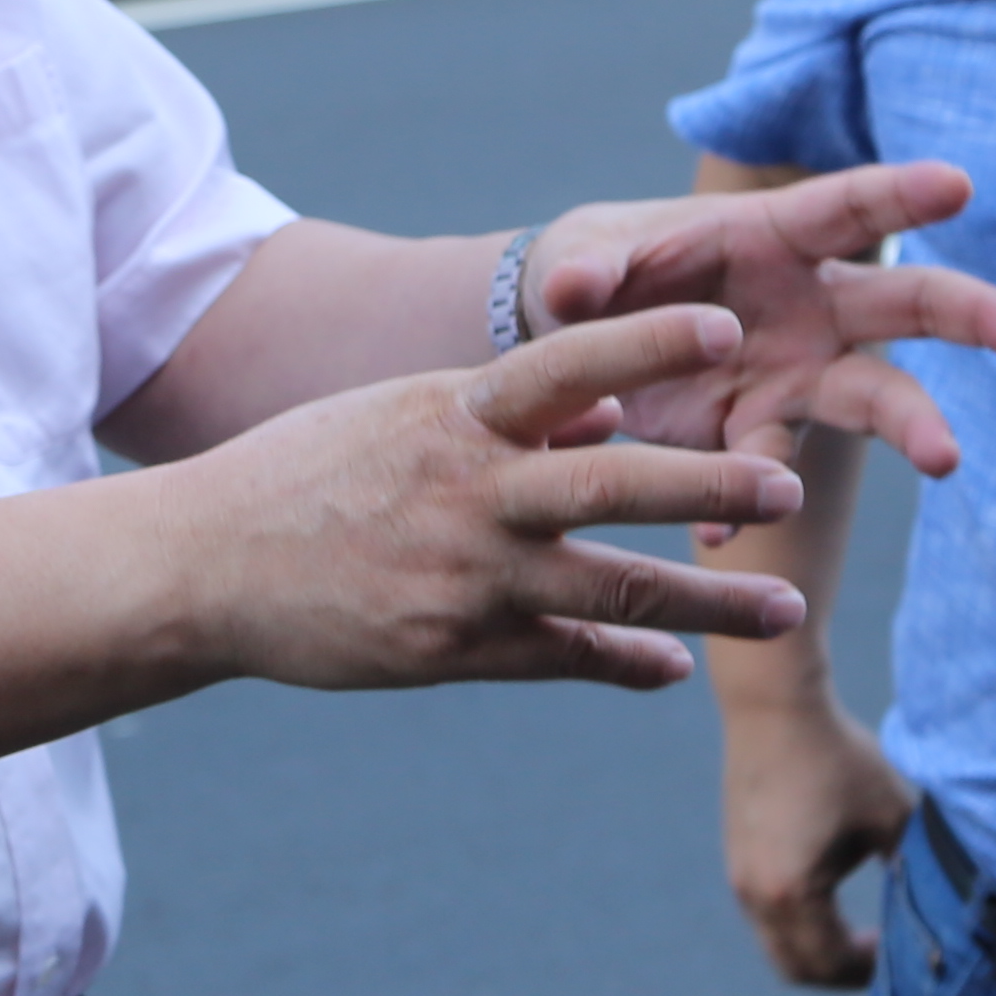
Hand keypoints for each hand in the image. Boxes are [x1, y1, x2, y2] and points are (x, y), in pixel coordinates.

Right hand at [193, 308, 815, 695]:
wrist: (205, 568)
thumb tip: (609, 412)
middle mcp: (468, 492)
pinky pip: (564, 657)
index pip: (568, 362)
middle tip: (791, 484)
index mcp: (453, 415)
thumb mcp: (400, 417)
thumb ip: (507, 419)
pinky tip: (673, 666)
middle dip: (712, 483)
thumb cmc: (307, 474)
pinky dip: (626, 660)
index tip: (726, 329)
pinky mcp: (452, 649)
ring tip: (786, 610)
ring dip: (710, 601)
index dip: (650, 344)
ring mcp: (465, 577)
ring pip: (613, 586)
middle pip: (615, 482)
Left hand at [530, 162, 995, 479]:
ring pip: (873, 398)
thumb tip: (572, 294)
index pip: (848, 207)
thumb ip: (581, 271)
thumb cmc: (596, 273)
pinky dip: (742, 503)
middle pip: (905, 305)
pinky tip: (720, 533)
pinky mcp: (756, 437)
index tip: (960, 186)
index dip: (902, 195)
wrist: (572, 349)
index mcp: (771, 236)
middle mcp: (806, 307)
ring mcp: (794, 375)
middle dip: (971, 316)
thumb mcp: (581, 260)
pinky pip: (766, 473)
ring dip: (912, 427)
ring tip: (948, 459)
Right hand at [719, 692, 913, 987]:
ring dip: (819, 949)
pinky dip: (800, 925)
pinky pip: (767, 916)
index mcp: (792, 891)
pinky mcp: (737, 860)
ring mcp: (740, 879)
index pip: (830, 963)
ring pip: (778, 944)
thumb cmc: (837, 758)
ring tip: (862, 934)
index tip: (905, 956)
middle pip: (796, 968)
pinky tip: (832, 900)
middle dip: (841, 974)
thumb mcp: (891, 818)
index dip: (870, 971)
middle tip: (883, 960)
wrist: (774, 708)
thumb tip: (936, 911)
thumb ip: (913, 870)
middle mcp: (756, 895)